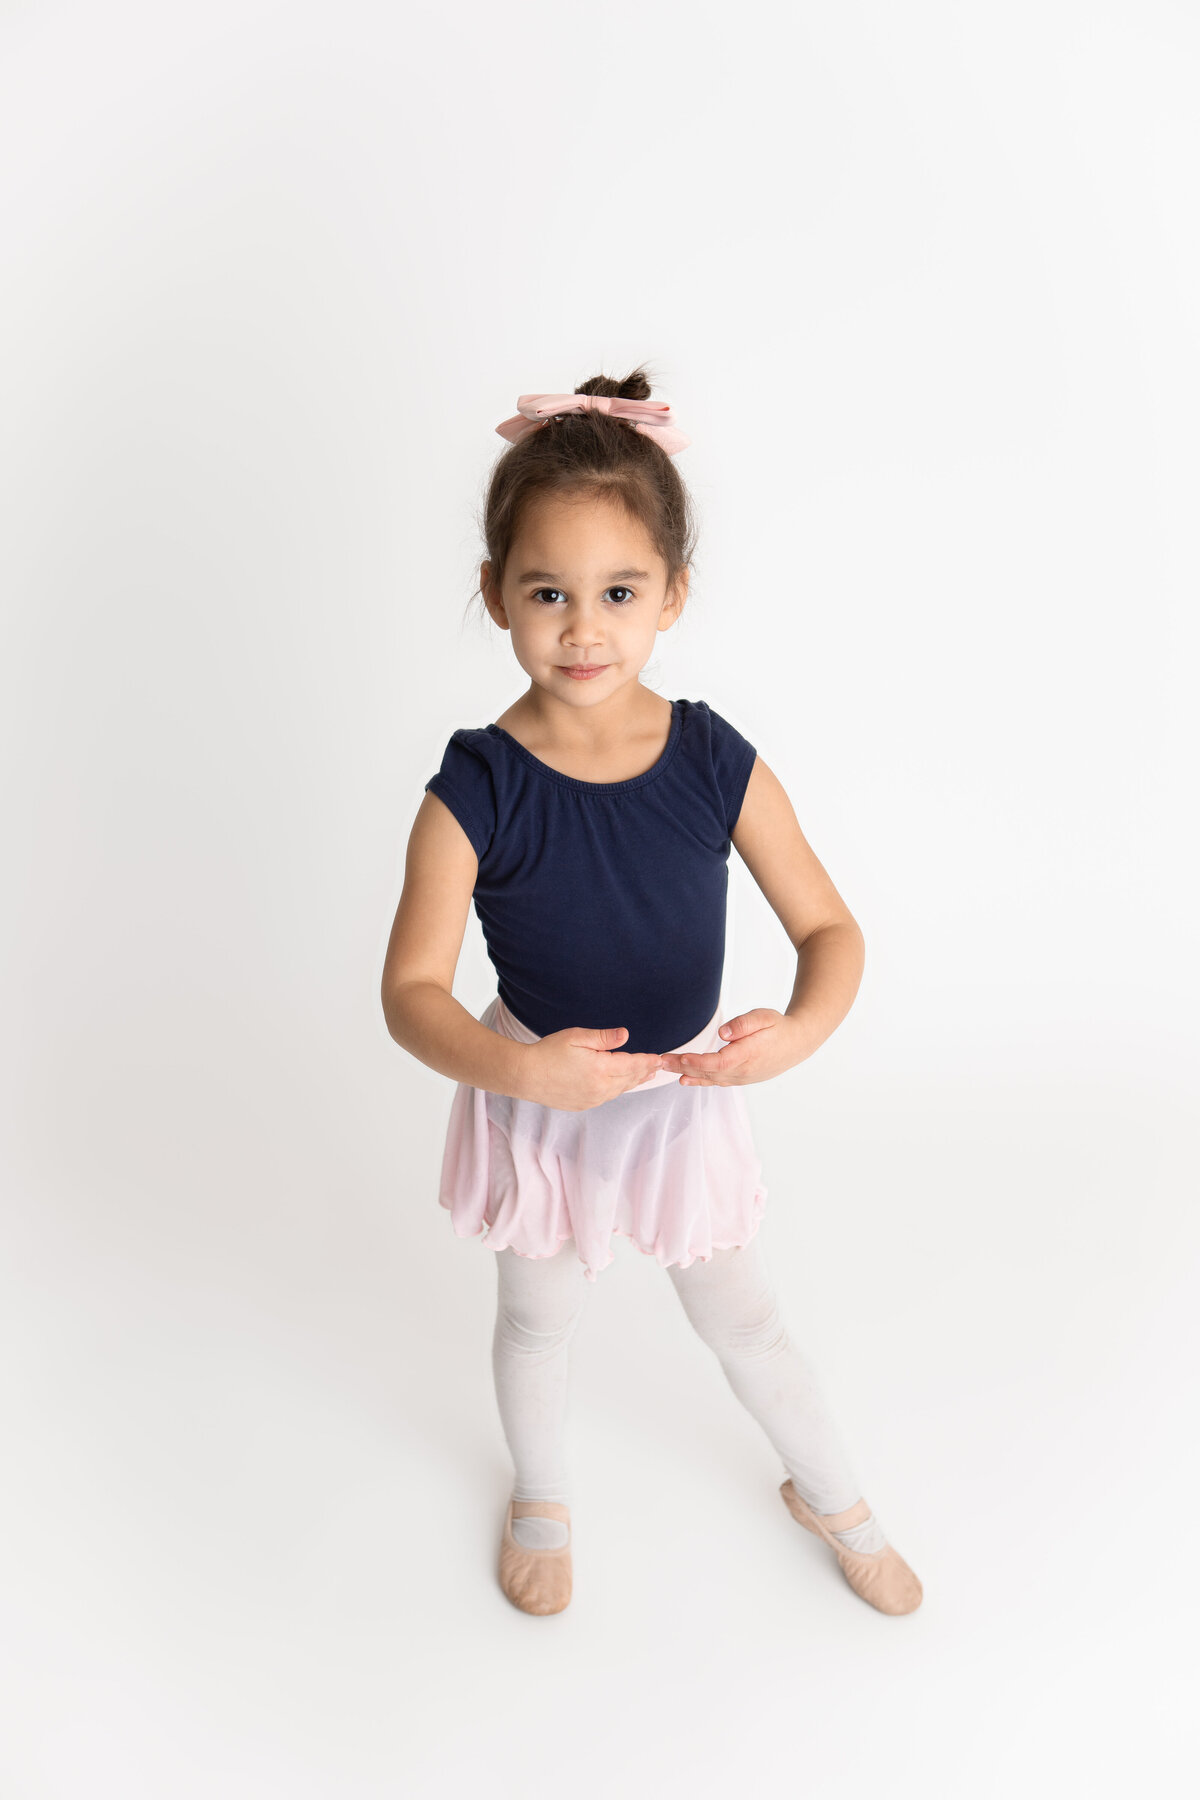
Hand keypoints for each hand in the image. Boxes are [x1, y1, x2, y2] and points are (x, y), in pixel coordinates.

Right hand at [520, 1026, 664, 1111]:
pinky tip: (620, 1084)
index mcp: (601, 1068)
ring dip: (634, 1081)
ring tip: (645, 1075)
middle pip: (630, 1078)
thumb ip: (603, 1037)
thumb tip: (625, 1034)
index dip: (647, 1060)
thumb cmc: (548, 1052)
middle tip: (658, 1066)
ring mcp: (592, 1098)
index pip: (632, 1064)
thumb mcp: (576, 1037)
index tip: (659, 1058)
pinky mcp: (583, 1104)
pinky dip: (618, 1089)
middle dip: (645, 1071)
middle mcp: (600, 1087)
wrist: (525, 1075)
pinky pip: (607, 1096)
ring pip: (620, 1089)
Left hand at [658, 1007, 807, 1086]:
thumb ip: (744, 1024)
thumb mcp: (764, 1017)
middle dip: (682, 1067)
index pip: (718, 1063)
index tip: (680, 1057)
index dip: (697, 1062)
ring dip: (686, 1073)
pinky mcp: (740, 1078)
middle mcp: (743, 1071)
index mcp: (748, 1055)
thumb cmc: (779, 1027)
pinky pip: (716, 1082)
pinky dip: (699, 1081)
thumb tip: (723, 1033)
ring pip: (710, 1078)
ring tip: (665, 1068)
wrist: (797, 1044)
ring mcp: (741, 1077)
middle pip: (708, 1072)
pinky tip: (684, 1080)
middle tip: (660, 1061)